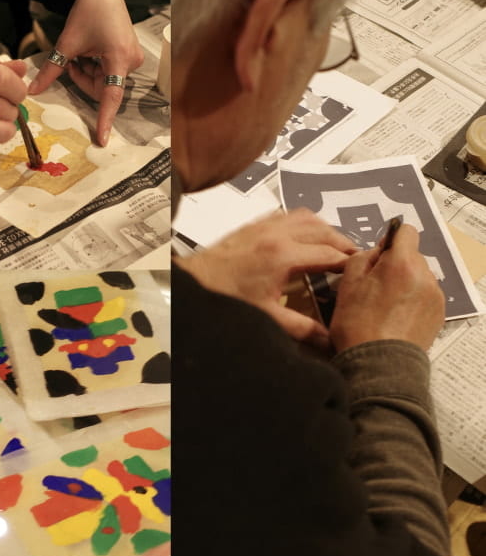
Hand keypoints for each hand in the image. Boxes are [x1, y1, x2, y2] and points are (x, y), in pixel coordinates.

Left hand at [28, 0, 143, 146]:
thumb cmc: (88, 10)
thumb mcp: (67, 42)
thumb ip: (52, 69)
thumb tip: (33, 90)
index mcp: (118, 58)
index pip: (111, 96)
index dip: (105, 119)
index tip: (102, 139)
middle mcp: (130, 63)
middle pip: (102, 89)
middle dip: (84, 79)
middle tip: (73, 60)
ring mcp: (131, 61)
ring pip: (103, 83)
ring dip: (88, 73)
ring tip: (82, 52)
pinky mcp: (128, 58)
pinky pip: (108, 73)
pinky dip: (94, 67)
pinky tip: (91, 52)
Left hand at [175, 209, 356, 345]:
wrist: (194, 282)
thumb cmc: (227, 298)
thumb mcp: (267, 317)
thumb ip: (302, 328)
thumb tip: (329, 340)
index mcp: (284, 256)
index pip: (328, 255)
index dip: (348, 262)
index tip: (361, 268)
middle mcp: (277, 234)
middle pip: (323, 231)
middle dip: (342, 243)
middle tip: (354, 257)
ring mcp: (265, 225)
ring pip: (306, 217)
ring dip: (325, 229)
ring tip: (334, 245)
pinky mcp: (254, 224)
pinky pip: (287, 215)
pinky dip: (303, 222)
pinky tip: (305, 235)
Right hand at [330, 224, 444, 352]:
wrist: (379, 365)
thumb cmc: (357, 324)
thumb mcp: (347, 284)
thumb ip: (363, 257)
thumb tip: (378, 251)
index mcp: (401, 263)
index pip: (406, 231)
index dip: (391, 239)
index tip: (379, 256)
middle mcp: (425, 274)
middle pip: (412, 255)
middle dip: (396, 264)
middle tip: (375, 286)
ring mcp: (435, 295)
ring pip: (419, 276)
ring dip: (405, 282)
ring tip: (386, 305)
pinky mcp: (439, 313)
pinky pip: (425, 295)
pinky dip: (413, 300)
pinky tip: (397, 316)